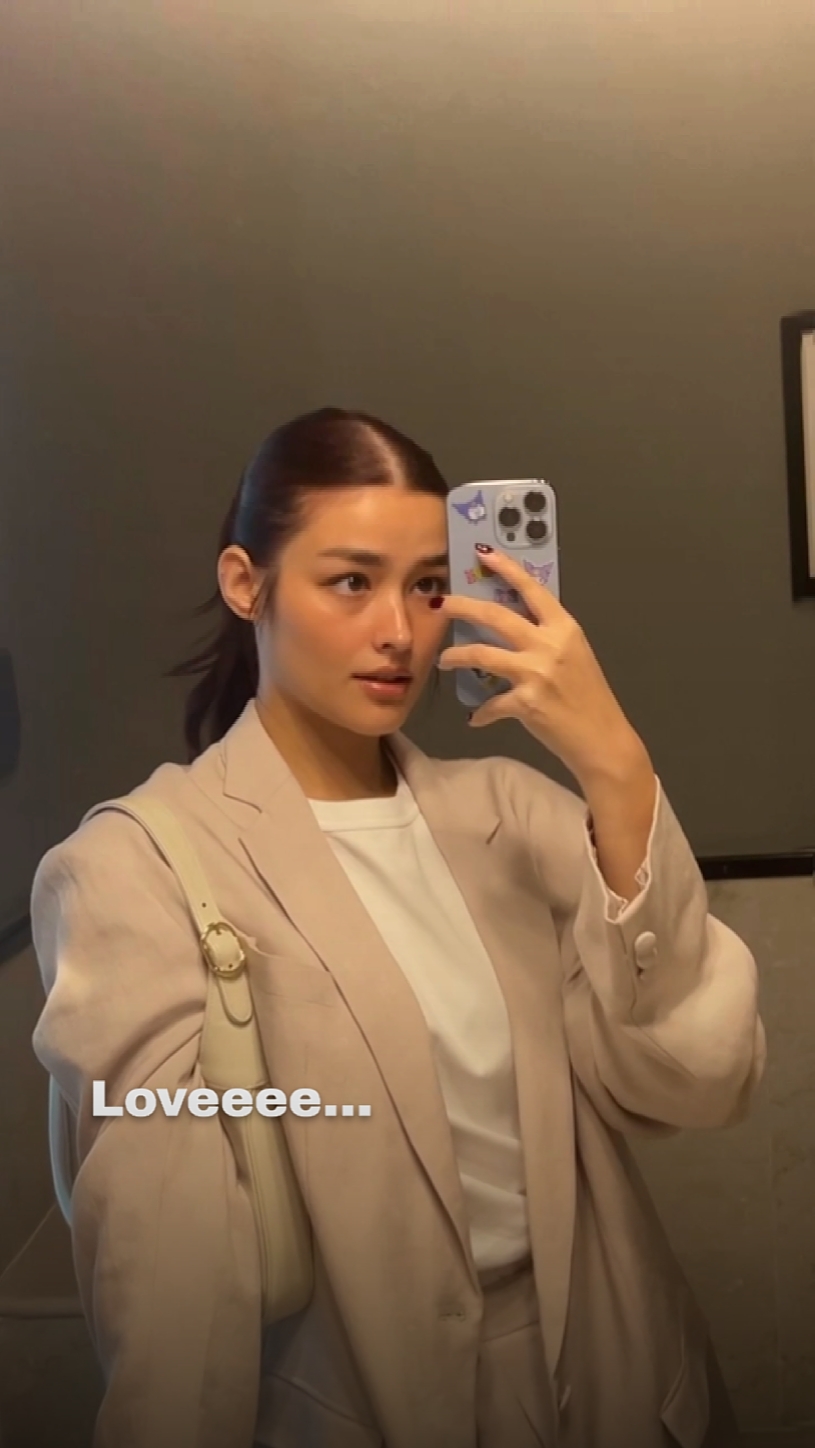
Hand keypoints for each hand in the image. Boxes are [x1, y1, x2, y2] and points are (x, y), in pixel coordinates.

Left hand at [436, 545, 644, 787]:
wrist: (602, 738)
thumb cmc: (589, 697)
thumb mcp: (574, 655)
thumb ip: (546, 637)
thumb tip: (512, 625)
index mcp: (564, 628)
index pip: (532, 589)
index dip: (506, 568)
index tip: (483, 553)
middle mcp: (549, 644)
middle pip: (496, 615)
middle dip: (462, 606)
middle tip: (442, 605)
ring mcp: (536, 672)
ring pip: (481, 654)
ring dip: (456, 656)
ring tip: (444, 661)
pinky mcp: (526, 702)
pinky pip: (490, 704)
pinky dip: (480, 713)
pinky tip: (475, 718)